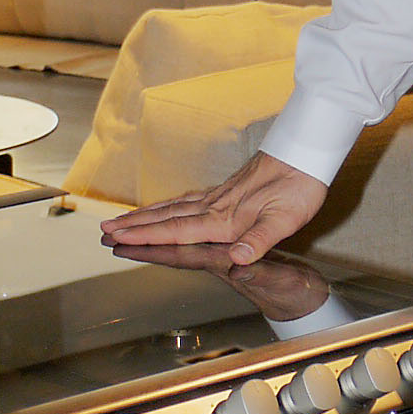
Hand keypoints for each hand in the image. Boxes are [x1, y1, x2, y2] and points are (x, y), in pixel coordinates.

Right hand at [99, 154, 328, 266]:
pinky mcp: (227, 190)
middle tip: (105, 231)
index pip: (177, 230)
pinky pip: (189, 199)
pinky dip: (170, 205)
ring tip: (123, 220)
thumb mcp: (285, 220)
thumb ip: (259, 240)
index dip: (147, 236)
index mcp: (225, 219)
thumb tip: (238, 258)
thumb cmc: (298, 187)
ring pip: (174, 207)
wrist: (307, 155)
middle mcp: (216, 206)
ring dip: (147, 215)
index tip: (119, 239)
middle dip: (135, 226)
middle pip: (167, 217)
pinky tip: (167, 207)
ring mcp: (220, 196)